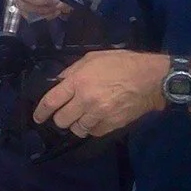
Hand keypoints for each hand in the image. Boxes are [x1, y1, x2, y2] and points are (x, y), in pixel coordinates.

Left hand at [32, 49, 168, 136]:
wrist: (153, 79)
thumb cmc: (123, 64)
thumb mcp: (93, 58)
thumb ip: (72, 71)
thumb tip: (60, 82)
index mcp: (78, 82)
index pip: (51, 102)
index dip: (40, 112)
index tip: (37, 117)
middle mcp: (86, 101)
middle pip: (62, 120)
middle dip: (60, 118)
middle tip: (65, 113)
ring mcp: (99, 114)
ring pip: (77, 129)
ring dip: (76, 124)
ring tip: (82, 116)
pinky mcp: (112, 124)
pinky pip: (94, 132)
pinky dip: (92, 128)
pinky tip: (96, 119)